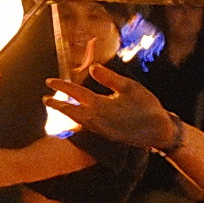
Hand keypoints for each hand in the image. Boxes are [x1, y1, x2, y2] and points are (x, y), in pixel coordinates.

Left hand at [46, 64, 174, 150]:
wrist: (157, 132)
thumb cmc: (147, 106)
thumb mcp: (130, 87)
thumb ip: (109, 78)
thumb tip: (93, 68)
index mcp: (100, 104)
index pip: (76, 93)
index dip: (62, 86)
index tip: (49, 81)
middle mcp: (96, 119)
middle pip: (71, 111)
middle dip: (58, 105)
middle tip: (45, 100)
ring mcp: (101, 129)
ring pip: (78, 120)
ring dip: (68, 112)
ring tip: (60, 106)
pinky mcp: (107, 135)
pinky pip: (87, 126)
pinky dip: (79, 120)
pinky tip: (80, 117)